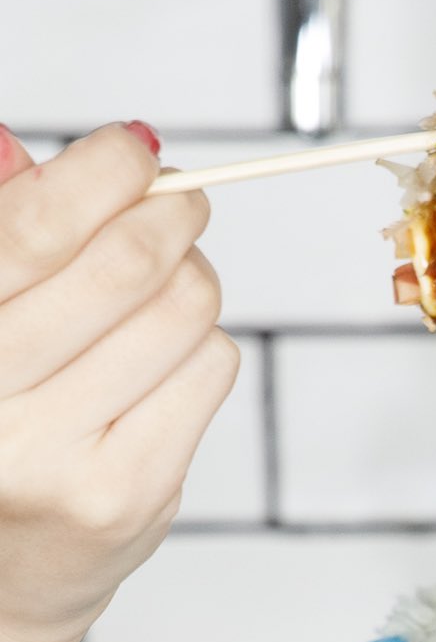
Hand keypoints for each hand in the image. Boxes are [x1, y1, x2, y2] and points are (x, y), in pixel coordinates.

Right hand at [0, 122, 238, 641]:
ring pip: (183, 313)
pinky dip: (201, 347)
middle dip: (170, 213)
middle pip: (124, 264)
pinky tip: (160, 365)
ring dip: (190, 281)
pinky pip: (210, 370)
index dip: (97, 174)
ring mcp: (57, 458)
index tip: (135, 149)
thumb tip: (16, 146)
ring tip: (161, 290)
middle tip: (179, 201)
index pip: (28, 232)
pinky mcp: (128, 495)